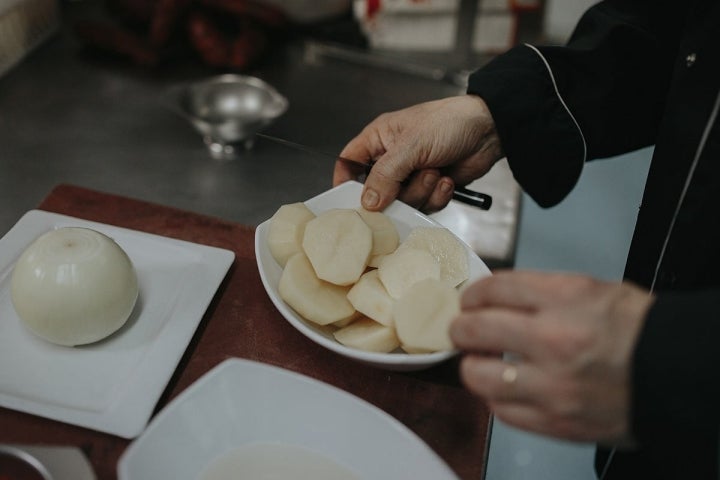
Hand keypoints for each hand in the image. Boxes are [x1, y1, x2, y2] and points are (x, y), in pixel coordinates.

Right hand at [335, 95, 503, 212]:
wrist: (490, 130)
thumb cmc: (449, 122)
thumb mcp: (411, 145)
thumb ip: (386, 175)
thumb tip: (367, 202)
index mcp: (379, 139)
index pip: (349, 163)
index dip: (345, 182)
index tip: (348, 202)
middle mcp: (392, 159)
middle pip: (376, 192)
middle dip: (395, 193)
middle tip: (407, 184)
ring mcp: (411, 176)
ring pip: (402, 202)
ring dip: (421, 192)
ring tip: (435, 173)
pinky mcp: (430, 188)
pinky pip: (424, 206)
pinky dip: (436, 196)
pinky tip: (447, 180)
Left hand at [449, 271, 654, 444]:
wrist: (676, 373)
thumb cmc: (639, 331)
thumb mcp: (591, 289)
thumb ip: (539, 292)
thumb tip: (496, 298)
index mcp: (566, 299)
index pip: (493, 288)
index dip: (473, 294)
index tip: (470, 300)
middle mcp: (554, 340)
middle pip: (474, 328)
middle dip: (460, 327)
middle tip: (462, 329)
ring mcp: (552, 385)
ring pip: (477, 375)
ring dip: (473, 365)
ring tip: (482, 360)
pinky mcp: (554, 421)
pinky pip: (501, 411)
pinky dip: (497, 397)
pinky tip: (506, 388)